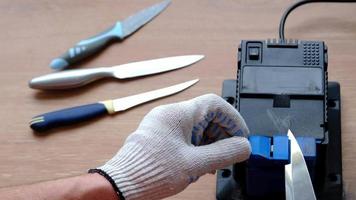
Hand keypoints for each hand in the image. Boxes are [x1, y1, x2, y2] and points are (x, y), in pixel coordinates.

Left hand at [92, 94, 250, 199]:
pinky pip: (185, 135)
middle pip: (206, 115)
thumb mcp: (195, 164)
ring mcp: (163, 124)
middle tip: (229, 153)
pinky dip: (196, 146)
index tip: (241, 135)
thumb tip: (243, 146)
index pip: (214, 103)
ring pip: (196, 126)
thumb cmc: (150, 172)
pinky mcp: (159, 135)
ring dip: (209, 142)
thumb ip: (223, 153)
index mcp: (177, 114)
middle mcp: (169, 114)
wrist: (122, 184)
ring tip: (213, 163)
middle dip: (221, 134)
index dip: (232, 118)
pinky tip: (199, 163)